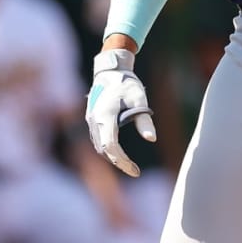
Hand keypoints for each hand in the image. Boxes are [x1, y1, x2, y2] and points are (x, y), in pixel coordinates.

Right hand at [86, 49, 155, 176]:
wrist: (110, 71)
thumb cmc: (126, 83)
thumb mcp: (139, 99)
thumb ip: (144, 120)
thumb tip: (152, 139)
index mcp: (105, 116)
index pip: (111, 146)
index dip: (122, 161)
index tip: (134, 170)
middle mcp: (94, 121)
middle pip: (103, 150)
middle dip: (118, 162)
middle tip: (134, 171)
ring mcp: (90, 121)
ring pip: (99, 146)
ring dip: (111, 157)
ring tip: (128, 165)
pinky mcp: (91, 120)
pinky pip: (97, 140)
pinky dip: (106, 149)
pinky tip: (118, 153)